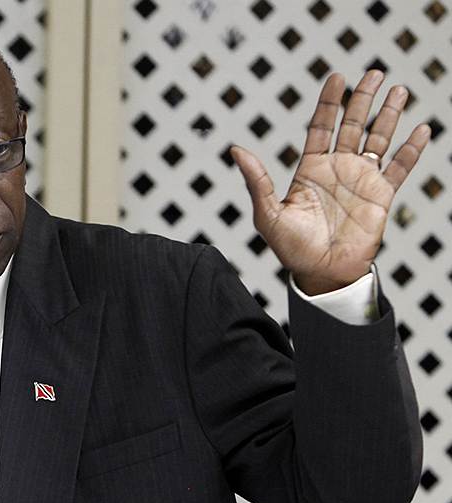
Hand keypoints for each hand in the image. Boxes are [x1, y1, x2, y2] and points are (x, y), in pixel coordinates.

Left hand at [230, 70, 430, 294]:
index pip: (321, 126)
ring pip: (379, 139)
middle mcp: (338, 169)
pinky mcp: (381, 197)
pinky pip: (400, 168)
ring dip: (389, 115)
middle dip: (363, 99)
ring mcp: (361, 180)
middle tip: (374, 73)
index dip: (329, 103)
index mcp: (311, 168)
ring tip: (398, 89)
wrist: (320, 273)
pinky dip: (411, 150)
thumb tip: (236, 150)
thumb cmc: (291, 248)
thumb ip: (256, 181)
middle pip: (353, 125)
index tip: (336, 77)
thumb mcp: (267, 214)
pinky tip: (422, 129)